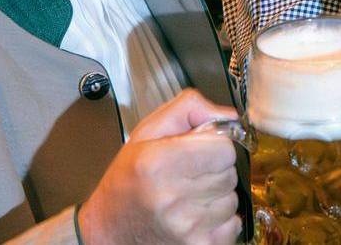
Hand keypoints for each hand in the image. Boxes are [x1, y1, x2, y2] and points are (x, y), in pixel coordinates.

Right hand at [74, 90, 239, 244]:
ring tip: (188, 198)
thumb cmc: (126, 182)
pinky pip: (232, 226)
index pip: (224, 148)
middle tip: (188, 176)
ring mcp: (185, 226)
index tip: (200, 151)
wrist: (108, 231)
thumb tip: (230, 116)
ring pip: (232, 200)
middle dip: (215, 171)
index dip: (215, 146)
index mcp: (158, 162)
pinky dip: (219, 222)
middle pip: (230, 174)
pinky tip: (195, 218)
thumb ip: (188, 109)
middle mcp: (170, 196)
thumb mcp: (146, 133)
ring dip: (216, 198)